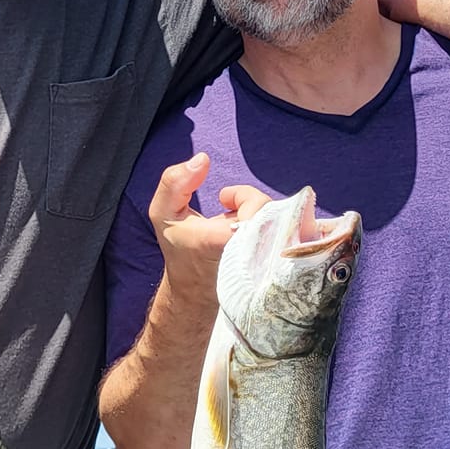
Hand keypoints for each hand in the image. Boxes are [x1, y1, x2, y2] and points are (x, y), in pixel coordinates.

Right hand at [150, 153, 269, 306]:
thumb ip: (174, 182)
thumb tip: (203, 159)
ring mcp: (266, 263)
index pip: (256, 207)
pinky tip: (249, 231)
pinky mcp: (276, 266)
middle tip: (229, 204)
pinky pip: (286, 236)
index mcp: (223, 241)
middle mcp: (249, 254)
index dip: (245, 197)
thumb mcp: (162, 214)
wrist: (194, 289)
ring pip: (282, 222)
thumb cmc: (180, 247)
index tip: (224, 198)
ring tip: (236, 219)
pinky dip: (271, 226)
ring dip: (259, 213)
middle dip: (252, 202)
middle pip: (273, 212)